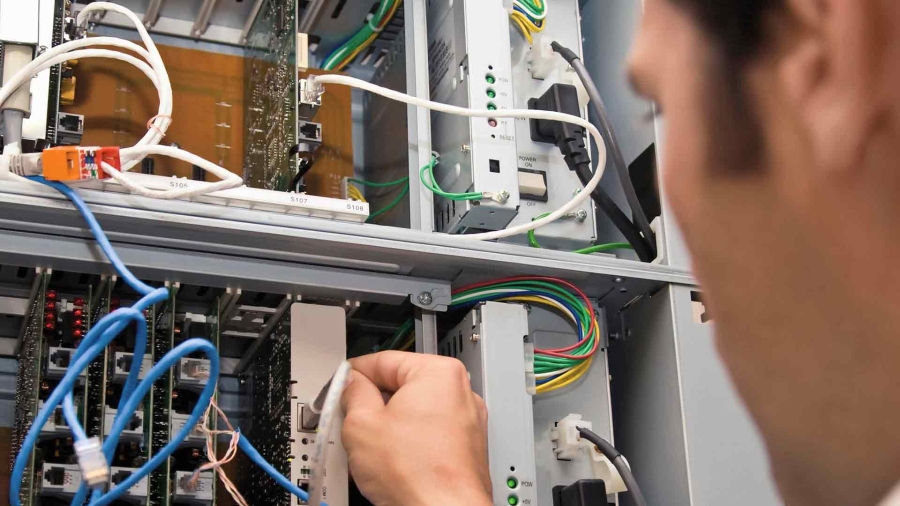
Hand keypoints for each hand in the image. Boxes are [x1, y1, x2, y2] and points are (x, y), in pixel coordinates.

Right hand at [341, 351, 491, 505]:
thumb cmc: (417, 475)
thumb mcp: (362, 424)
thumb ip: (352, 393)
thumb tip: (350, 384)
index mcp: (439, 372)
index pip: (384, 360)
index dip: (353, 374)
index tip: (339, 383)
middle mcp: (460, 391)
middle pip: (401, 385)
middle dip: (373, 402)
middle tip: (350, 418)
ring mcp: (467, 420)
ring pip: (415, 411)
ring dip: (390, 424)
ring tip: (372, 447)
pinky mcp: (467, 447)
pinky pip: (429, 432)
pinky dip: (409, 441)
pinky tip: (392, 460)